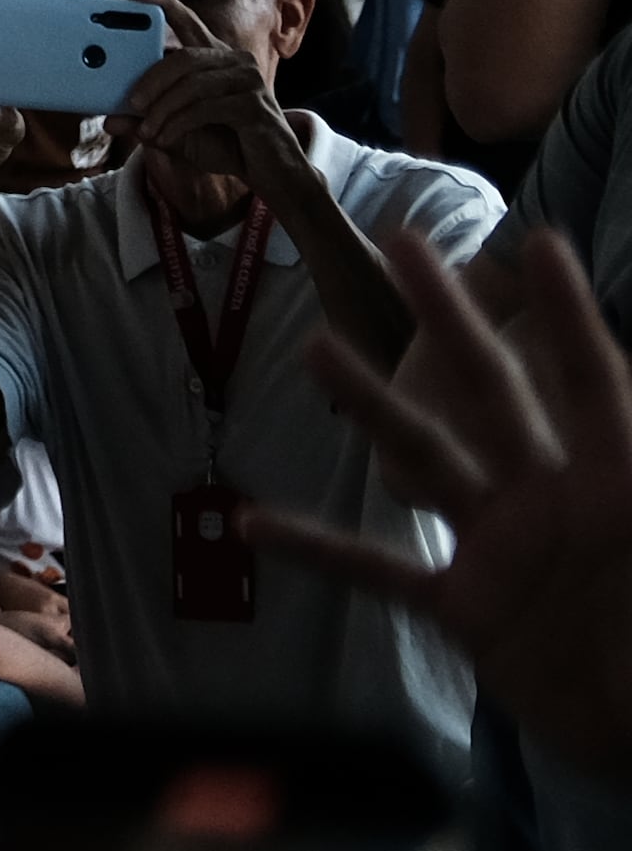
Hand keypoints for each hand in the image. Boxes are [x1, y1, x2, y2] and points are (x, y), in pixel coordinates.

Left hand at [116, 0, 302, 203]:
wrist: (271, 173)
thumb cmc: (225, 144)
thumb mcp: (177, 132)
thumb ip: (146, 122)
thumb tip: (108, 121)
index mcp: (216, 59)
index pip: (191, 24)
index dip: (167, 5)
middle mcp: (235, 62)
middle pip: (184, 58)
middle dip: (151, 81)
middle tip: (131, 104)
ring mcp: (249, 80)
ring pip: (192, 84)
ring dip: (163, 109)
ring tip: (147, 131)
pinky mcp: (255, 104)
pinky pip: (206, 107)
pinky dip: (180, 123)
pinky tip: (166, 138)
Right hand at [260, 232, 631, 786]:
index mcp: (619, 484)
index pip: (595, 383)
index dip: (570, 317)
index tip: (540, 242)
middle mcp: (551, 498)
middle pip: (493, 392)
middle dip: (450, 319)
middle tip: (408, 246)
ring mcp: (501, 549)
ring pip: (426, 459)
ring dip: (374, 405)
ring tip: (319, 350)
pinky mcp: (467, 608)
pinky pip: (383, 572)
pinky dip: (320, 549)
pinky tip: (256, 524)